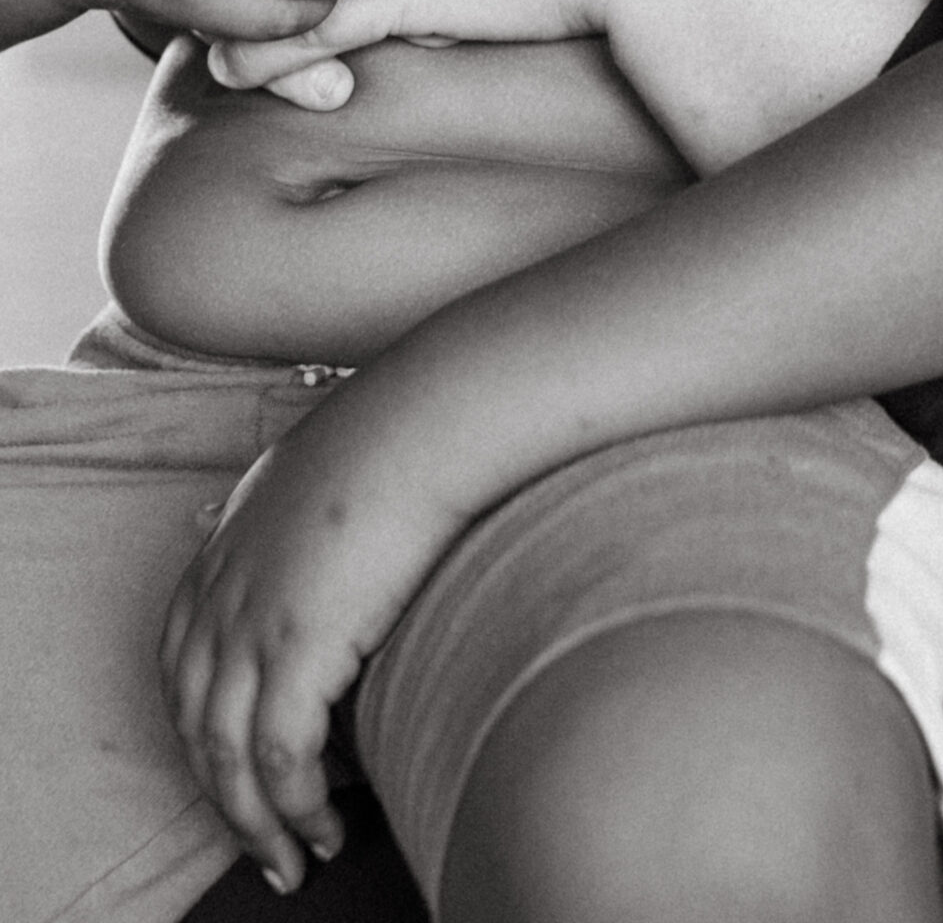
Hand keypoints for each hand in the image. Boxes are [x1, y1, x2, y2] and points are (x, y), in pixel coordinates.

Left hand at [160, 408, 464, 892]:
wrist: (428, 418)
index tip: (233, 767)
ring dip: (258, 822)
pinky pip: (279, 759)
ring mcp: (251, 624)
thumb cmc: (397, 432)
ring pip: (226, 758)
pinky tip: (324, 828)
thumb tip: (290, 525)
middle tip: (260, 840)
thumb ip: (289, 507)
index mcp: (224, 553)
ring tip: (294, 857)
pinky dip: (295, 806)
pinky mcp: (296, 650)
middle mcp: (221, 595)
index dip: (201, 727)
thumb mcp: (313, 464)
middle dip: (221, 793)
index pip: (181, 665)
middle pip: (194, 722)